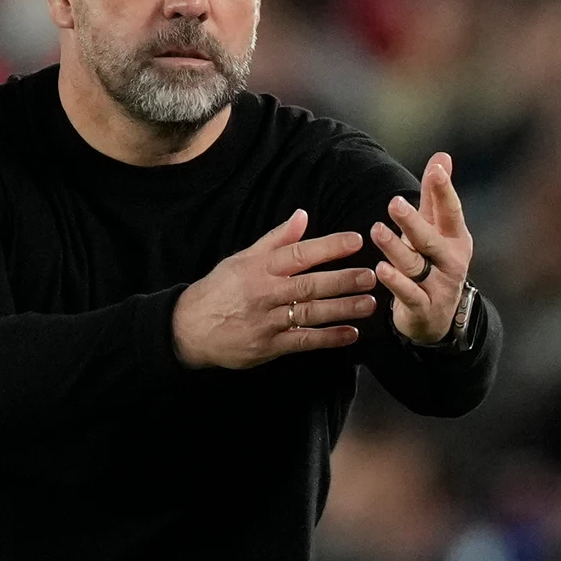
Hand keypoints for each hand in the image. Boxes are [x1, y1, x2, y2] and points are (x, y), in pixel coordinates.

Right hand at [172, 209, 376, 368]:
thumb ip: (276, 239)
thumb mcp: (242, 259)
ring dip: (342, 309)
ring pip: (310, 314)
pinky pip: (303, 342)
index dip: (328, 246)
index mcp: (260, 268)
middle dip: (343, 280)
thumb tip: (302, 214)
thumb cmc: (221, 289)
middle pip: (309, 285)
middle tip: (371, 275)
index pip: (298, 253)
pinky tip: (350, 334)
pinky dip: (328, 338)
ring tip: (369, 303)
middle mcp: (265, 293)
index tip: (355, 241)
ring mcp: (267, 321)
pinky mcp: (269, 346)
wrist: (189, 328)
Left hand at [371, 152, 474, 343]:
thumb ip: (436, 195)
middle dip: (413, 221)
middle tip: (394, 203)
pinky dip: (396, 283)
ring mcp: (439, 285)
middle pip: (430, 239)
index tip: (436, 170)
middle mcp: (451, 261)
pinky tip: (381, 270)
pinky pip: (409, 294)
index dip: (444, 191)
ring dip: (395, 248)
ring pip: (415, 265)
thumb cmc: (434, 262)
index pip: (451, 211)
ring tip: (377, 230)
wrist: (439, 316)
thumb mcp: (438, 229)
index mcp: (455, 238)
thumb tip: (443, 155)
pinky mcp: (424, 307)